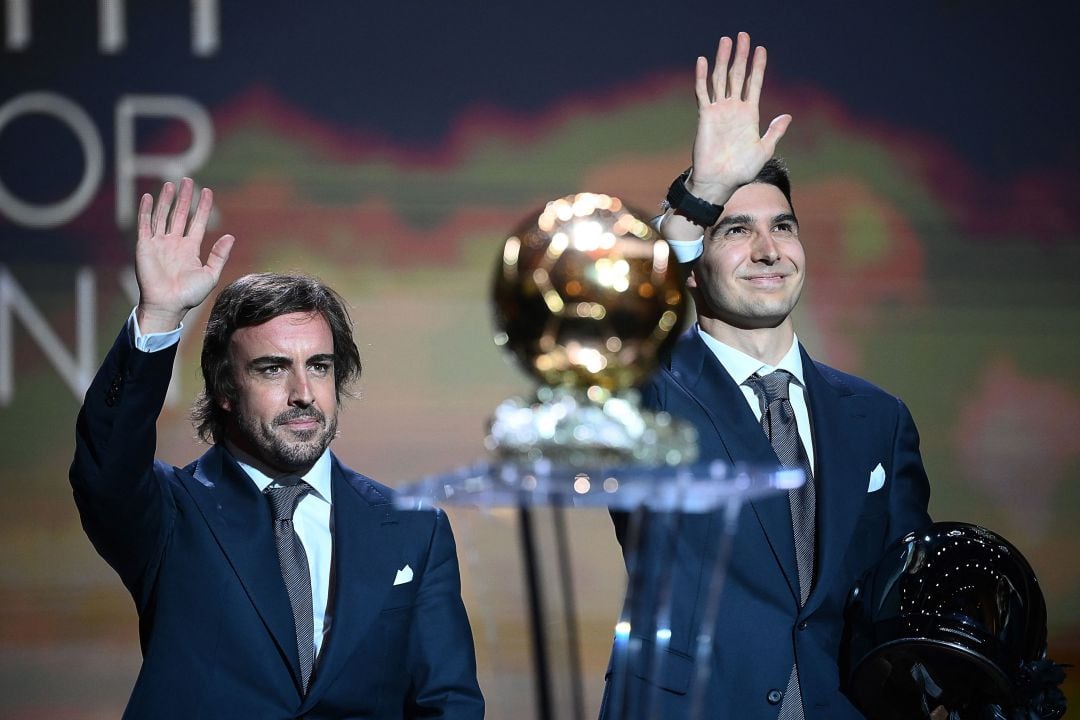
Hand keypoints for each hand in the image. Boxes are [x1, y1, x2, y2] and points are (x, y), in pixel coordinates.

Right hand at [134, 178, 234, 333]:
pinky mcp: (145, 246)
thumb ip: (219, 255)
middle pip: (180, 214)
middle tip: (187, 180)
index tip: (207, 191)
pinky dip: (145, 210)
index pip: (198, 222)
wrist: (168, 305)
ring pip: (163, 215)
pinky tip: (148, 196)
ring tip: (171, 184)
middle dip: (184, 198)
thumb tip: (231, 236)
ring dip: (166, 200)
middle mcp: (174, 243)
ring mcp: (159, 243)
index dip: (203, 207)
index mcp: (190, 248)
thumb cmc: (189, 294)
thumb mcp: (210, 274)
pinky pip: (145, 224)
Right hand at [685, 32, 791, 203]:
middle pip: (738, 75)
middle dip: (741, 55)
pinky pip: (703, 92)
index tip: (762, 49)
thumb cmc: (742, 170)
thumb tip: (787, 115)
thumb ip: (774, 131)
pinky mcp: (705, 116)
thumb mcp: (764, 150)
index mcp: (750, 114)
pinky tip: (703, 61)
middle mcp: (734, 108)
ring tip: (726, 40)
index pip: (755, 83)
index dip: (758, 66)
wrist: (720, 181)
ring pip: (721, 78)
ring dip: (723, 59)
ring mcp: (719, 110)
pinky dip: (702, 76)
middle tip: (743, 35)